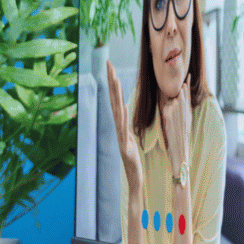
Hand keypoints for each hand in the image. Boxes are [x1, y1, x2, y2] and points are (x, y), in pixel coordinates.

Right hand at [106, 60, 142, 193]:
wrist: (135, 181)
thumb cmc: (134, 163)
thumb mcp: (131, 141)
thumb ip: (127, 129)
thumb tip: (124, 116)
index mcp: (121, 126)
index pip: (116, 100)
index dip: (113, 84)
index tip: (111, 67)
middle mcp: (118, 129)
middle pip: (114, 101)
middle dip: (111, 81)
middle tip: (108, 63)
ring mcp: (120, 137)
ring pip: (117, 112)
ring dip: (116, 95)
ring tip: (115, 78)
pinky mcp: (125, 146)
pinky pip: (123, 128)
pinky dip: (122, 118)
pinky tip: (122, 106)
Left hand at [159, 76, 191, 180]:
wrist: (181, 166)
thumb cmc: (178, 149)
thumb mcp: (178, 132)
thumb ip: (177, 119)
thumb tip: (172, 106)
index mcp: (186, 124)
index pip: (187, 106)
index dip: (187, 93)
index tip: (187, 79)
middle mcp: (185, 127)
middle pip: (186, 107)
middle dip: (186, 93)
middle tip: (186, 79)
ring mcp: (181, 132)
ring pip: (181, 115)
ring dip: (181, 102)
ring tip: (180, 89)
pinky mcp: (175, 138)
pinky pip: (173, 125)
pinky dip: (172, 117)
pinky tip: (169, 108)